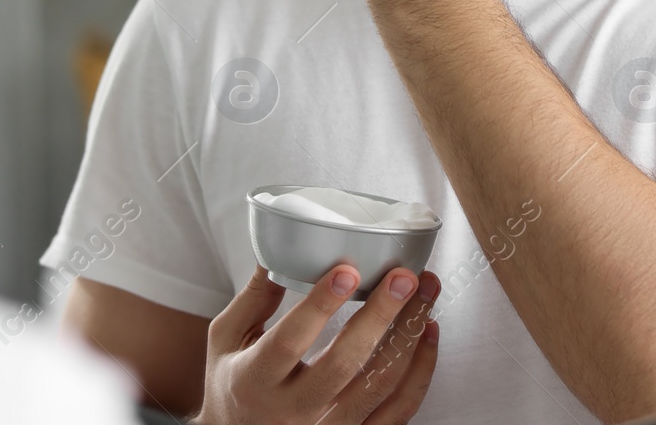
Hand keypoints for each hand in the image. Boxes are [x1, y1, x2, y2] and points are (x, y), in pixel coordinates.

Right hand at [194, 263, 440, 424]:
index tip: (347, 269)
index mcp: (254, 379)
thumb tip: (281, 246)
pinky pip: (398, 411)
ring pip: (379, 388)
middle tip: (403, 277)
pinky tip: (428, 333)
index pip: (289, 342)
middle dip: (380, 317)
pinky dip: (420, 372)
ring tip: (425, 293)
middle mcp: (292, 410)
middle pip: (344, 366)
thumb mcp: (227, 338)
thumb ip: (255, 296)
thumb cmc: (233, 383)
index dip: (320, 306)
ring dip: (409, 336)